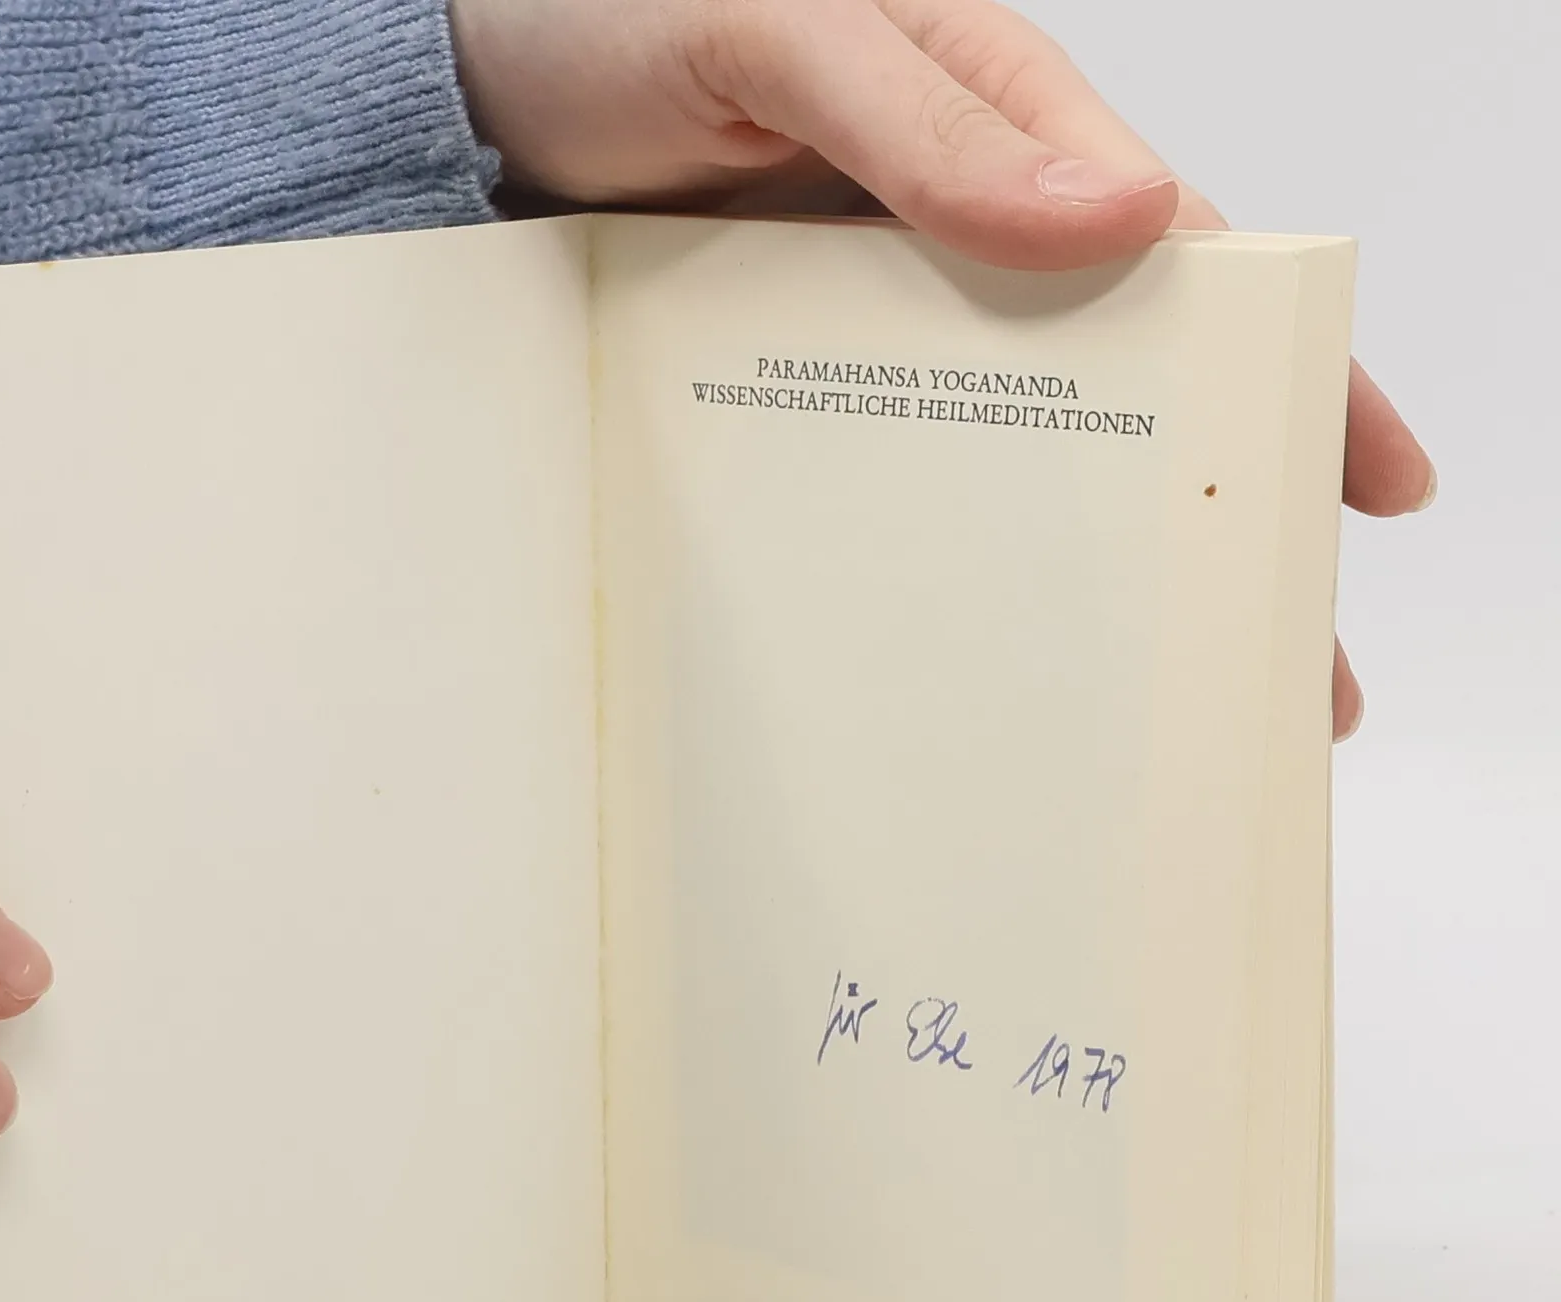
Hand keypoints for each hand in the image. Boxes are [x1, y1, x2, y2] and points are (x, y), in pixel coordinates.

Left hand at [451, 0, 1435, 737]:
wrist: (479, 76)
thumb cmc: (624, 9)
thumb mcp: (786, 35)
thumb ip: (931, 126)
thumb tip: (1123, 219)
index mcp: (1007, 120)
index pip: (1187, 253)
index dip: (1286, 371)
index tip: (1364, 484)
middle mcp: (964, 223)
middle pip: (1124, 374)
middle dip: (1210, 512)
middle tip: (1281, 671)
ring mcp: (883, 306)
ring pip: (1019, 436)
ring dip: (1085, 555)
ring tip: (1139, 690)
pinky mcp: (799, 365)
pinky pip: (896, 455)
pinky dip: (951, 536)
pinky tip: (977, 629)